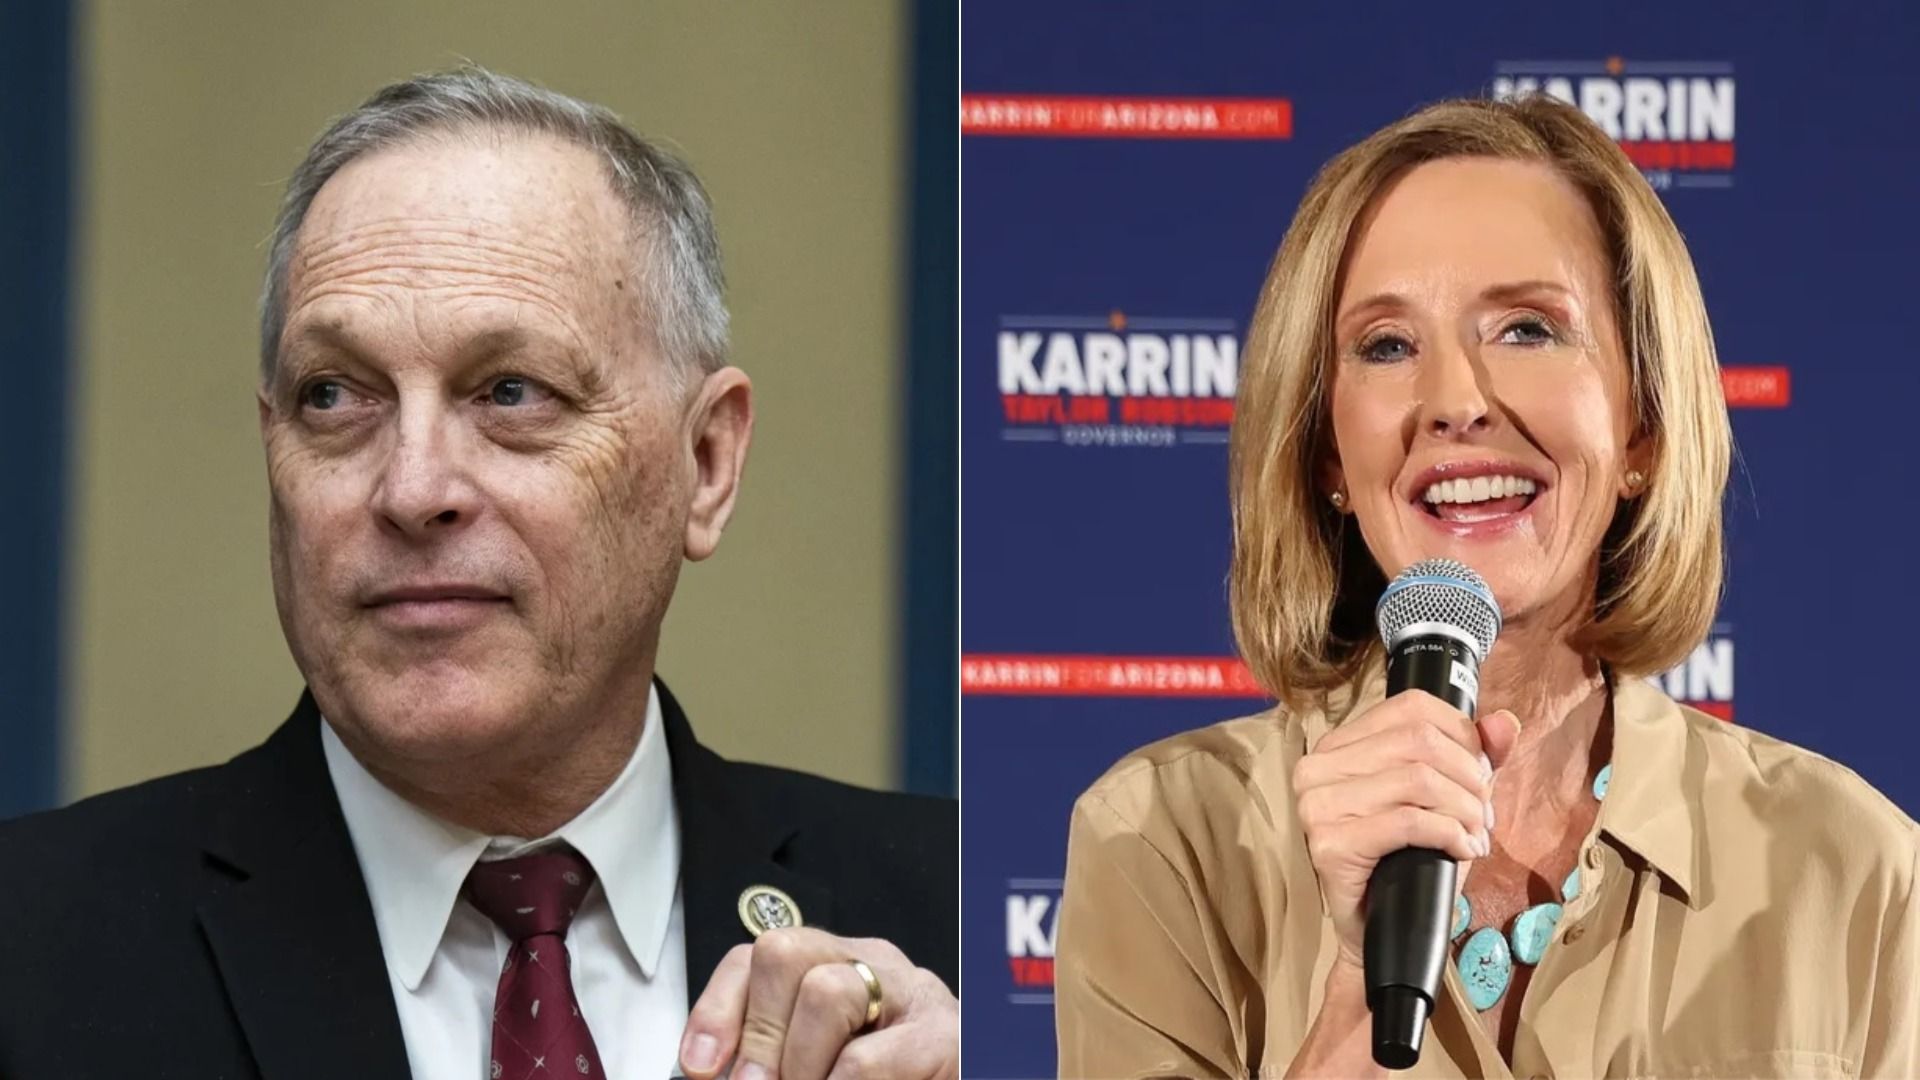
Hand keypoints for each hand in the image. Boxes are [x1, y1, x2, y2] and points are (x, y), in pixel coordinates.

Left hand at [678, 927, 957, 1079]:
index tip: (701, 1065)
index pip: (758, 956)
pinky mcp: (943, 1037)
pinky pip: (867, 1060)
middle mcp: (871, 966)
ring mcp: (911, 994)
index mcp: (832, 969)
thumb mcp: (818, 1063)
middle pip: (785, 954)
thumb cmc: (891, 1074)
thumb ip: (771, 1061)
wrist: (961, 1076)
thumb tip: (714, 1075)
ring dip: (800, 1066)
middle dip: (758, 1034)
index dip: (717, 1009)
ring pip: (826, 993)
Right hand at [1292, 690, 1520, 968]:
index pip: (1411, 708)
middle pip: (1420, 742)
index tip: (1481, 774)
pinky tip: (1463, 850)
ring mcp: (1318, 805)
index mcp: (1338, 745)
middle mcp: (1317, 767)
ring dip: (1465, 809)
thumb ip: (1474, 756)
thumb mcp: (1447, 799)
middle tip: (1484, 815)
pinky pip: (1409, 821)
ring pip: (1418, 779)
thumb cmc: (1410, 860)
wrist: (1382, 931)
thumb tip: (1505, 721)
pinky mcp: (1330, 844)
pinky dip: (1450, 834)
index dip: (1462, 735)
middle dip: (1469, 778)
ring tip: (1476, 835)